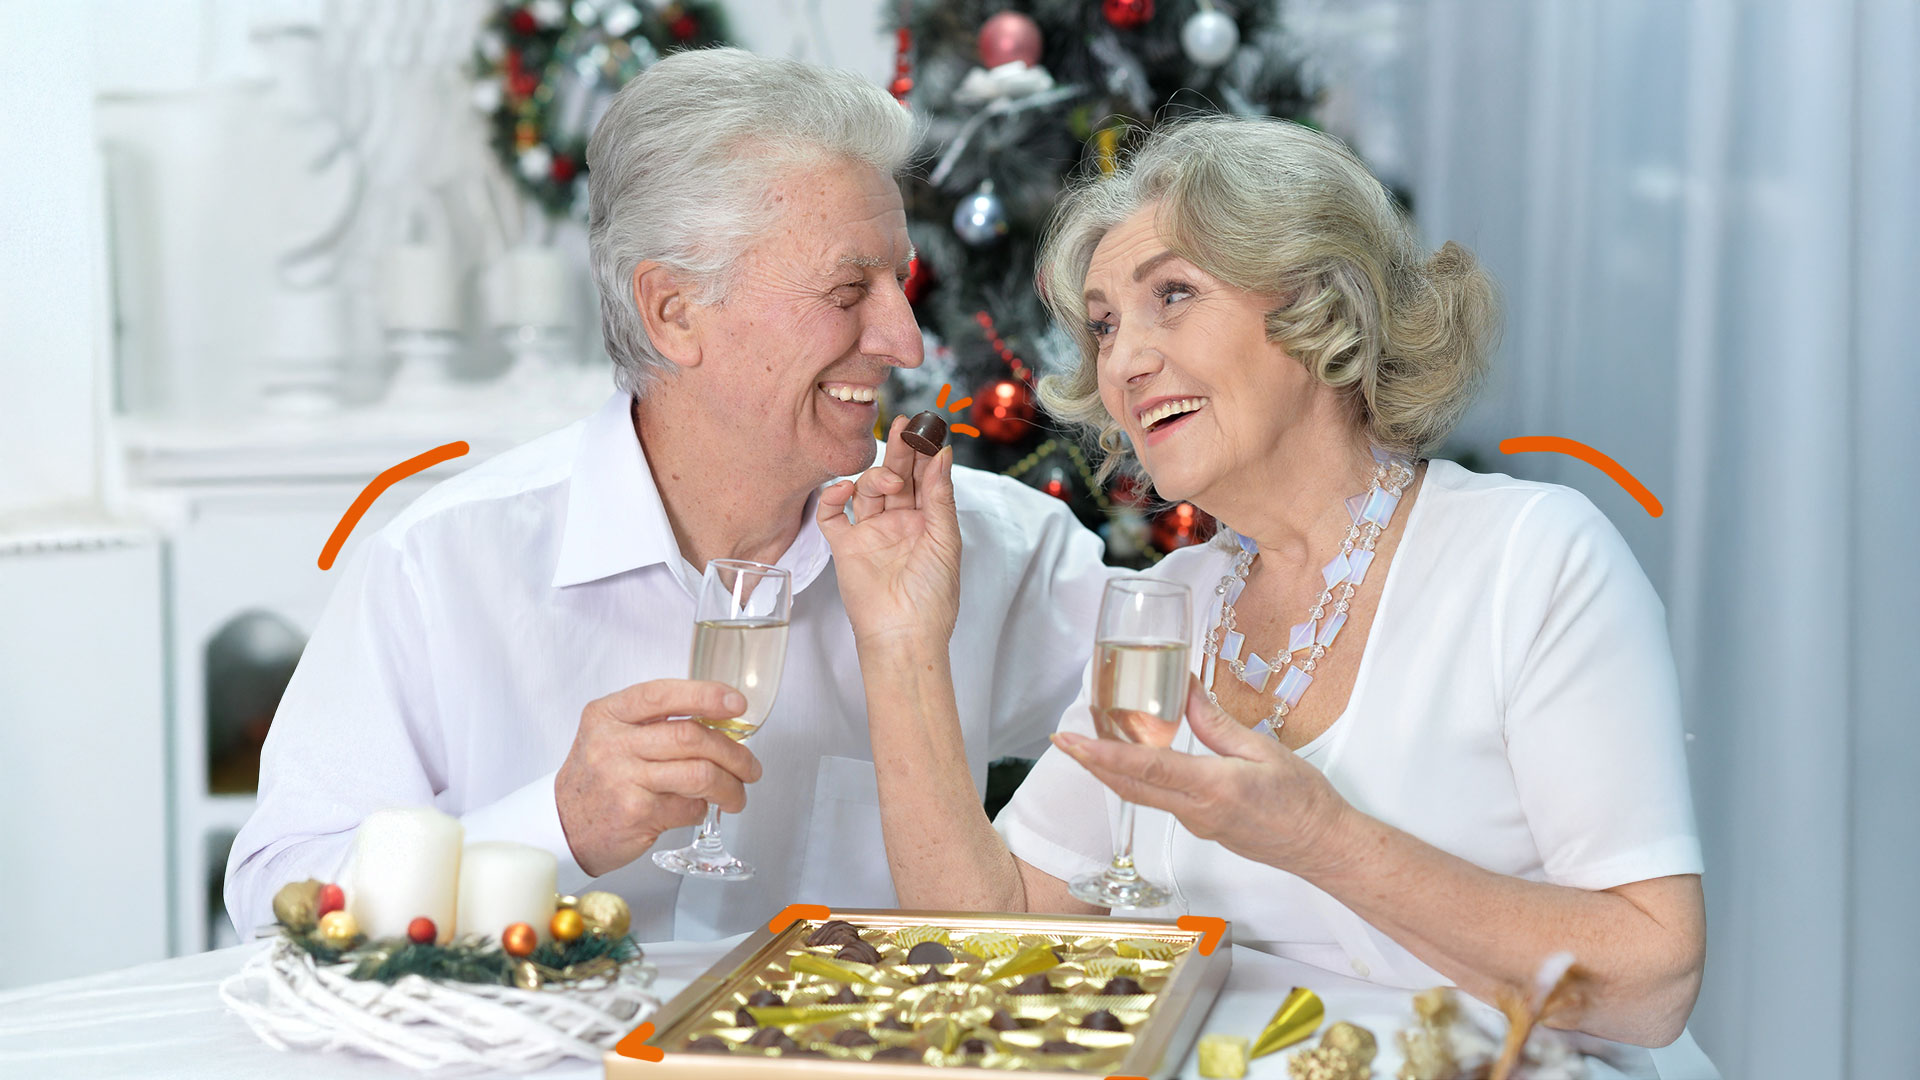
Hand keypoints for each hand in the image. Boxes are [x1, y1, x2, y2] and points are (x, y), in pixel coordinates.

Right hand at [555, 679, 764, 876]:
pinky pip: (689, 806)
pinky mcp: (635, 813)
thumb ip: (655, 722)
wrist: (562, 826)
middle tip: (749, 766)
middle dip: (733, 753)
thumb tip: (720, 720)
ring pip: (699, 774)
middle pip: (691, 737)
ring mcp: (622, 779)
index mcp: (608, 714)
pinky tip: (698, 809)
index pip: (662, 694)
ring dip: (730, 787)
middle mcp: (612, 743)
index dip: (706, 696)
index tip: (737, 703)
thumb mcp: (611, 735)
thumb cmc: (597, 779)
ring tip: (736, 795)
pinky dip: (703, 809)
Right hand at [816, 414, 961, 645]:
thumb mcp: (945, 540)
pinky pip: (832, 516)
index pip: (925, 479)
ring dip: (875, 477)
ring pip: (866, 490)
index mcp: (928, 522)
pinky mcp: (846, 547)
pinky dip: (832, 498)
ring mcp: (871, 534)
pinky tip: (843, 489)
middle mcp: (899, 524)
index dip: (925, 454)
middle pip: (896, 478)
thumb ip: (941, 495)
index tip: (928, 428)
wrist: (905, 634)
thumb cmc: (933, 595)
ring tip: (889, 480)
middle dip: (900, 452)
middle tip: (904, 425)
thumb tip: (943, 454)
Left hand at [1049, 675, 1355, 875]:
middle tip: (1062, 740)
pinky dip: (1138, 779)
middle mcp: (1197, 811)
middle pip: (1130, 786)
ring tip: (1088, 743)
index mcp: (1214, 789)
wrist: (1323, 846)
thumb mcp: (1263, 750)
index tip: (1074, 741)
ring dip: (1111, 771)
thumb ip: (1218, 723)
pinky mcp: (1201, 827)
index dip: (1105, 754)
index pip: (1147, 768)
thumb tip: (1186, 691)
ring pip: (1142, 796)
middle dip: (1091, 763)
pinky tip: (1132, 760)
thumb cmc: (1303, 801)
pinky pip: (1160, 801)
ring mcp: (1196, 824)